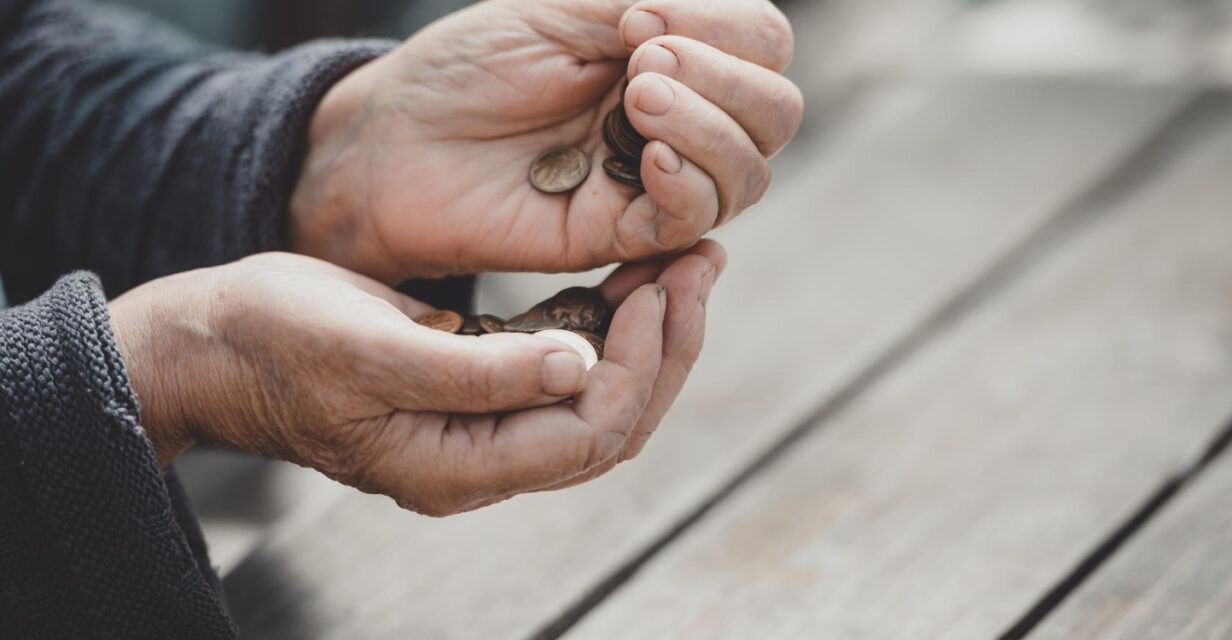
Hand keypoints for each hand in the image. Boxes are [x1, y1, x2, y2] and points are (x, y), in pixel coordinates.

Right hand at [107, 244, 724, 515]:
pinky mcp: (475, 388)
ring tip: (682, 265)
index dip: (637, 366)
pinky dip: (603, 326)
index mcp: (455, 467)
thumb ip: (475, 372)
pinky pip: (562, 370)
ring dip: (645, 335)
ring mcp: (478, 428)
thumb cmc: (273, 342)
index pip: (587, 436)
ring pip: (596, 398)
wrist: (212, 341)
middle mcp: (479, 460)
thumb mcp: (369, 349)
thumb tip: (578, 368)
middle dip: (664, 348)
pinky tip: (627, 278)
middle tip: (699, 266)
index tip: (659, 286)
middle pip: (610, 425)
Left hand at [289, 0, 798, 283]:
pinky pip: (694, 221)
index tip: (636, 18)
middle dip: (727, 81)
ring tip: (635, 99)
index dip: (726, 32)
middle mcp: (679, 122)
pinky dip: (688, 182)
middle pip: (775, 113)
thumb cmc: (467, 67)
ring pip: (749, 171)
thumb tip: (718, 33)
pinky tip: (650, 154)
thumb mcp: (561, 6)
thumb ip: (653, 4)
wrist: (392, 142)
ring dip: (709, 128)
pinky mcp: (622, 236)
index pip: (763, 45)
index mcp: (674, 57)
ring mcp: (655, 182)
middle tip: (641, 65)